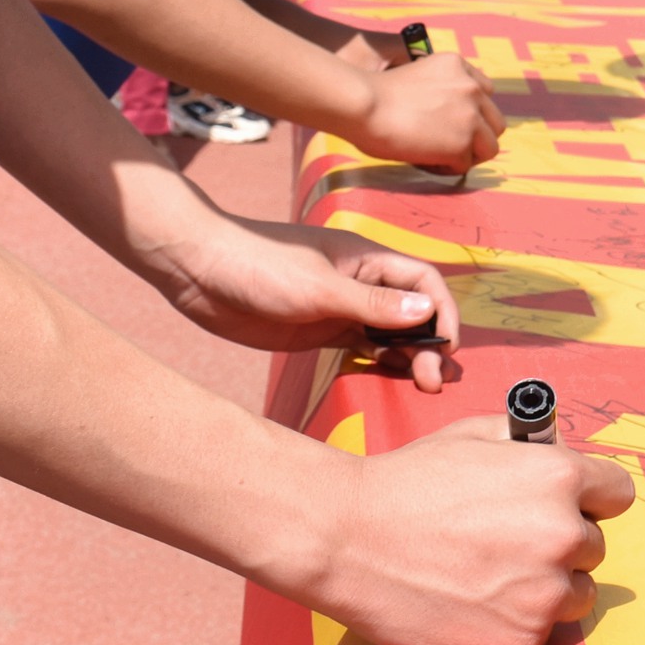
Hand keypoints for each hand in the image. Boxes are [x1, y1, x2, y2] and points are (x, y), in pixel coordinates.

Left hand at [150, 213, 463, 391]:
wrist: (200, 269)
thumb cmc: (260, 265)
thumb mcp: (319, 289)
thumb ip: (371, 304)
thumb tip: (426, 312)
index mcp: (366, 260)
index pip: (422, 281)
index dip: (442, 311)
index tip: (445, 346)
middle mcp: (359, 282)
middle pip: (410, 310)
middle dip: (429, 341)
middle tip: (433, 379)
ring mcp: (338, 307)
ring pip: (388, 331)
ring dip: (409, 353)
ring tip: (424, 384)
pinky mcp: (317, 329)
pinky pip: (360, 345)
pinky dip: (380, 360)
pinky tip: (390, 376)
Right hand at [302, 413, 634, 644]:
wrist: (348, 539)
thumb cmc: (408, 482)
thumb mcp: (477, 434)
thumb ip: (531, 443)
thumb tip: (561, 452)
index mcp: (558, 477)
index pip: (617, 493)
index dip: (592, 497)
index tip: (573, 505)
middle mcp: (561, 536)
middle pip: (593, 547)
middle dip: (562, 543)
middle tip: (510, 541)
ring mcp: (541, 594)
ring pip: (575, 595)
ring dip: (548, 587)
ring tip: (494, 574)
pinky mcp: (518, 641)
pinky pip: (541, 632)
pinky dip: (516, 621)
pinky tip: (477, 601)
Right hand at [353, 52, 504, 173]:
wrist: (364, 104)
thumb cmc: (375, 95)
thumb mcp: (416, 75)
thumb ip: (441, 89)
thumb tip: (448, 119)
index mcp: (457, 64)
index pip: (485, 92)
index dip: (471, 111)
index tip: (451, 122)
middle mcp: (471, 87)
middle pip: (495, 121)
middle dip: (476, 135)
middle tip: (448, 145)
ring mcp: (471, 115)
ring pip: (489, 146)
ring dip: (467, 154)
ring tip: (439, 156)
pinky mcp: (463, 142)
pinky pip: (465, 165)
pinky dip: (447, 169)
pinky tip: (425, 162)